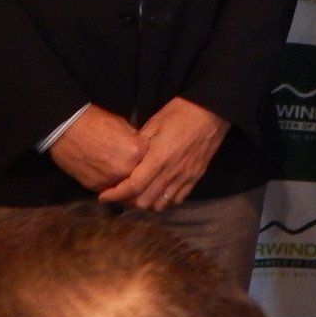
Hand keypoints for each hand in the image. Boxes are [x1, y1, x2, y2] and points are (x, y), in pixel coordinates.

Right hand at [49, 106, 146, 192]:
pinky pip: (110, 191)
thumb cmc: (95, 122)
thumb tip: (140, 150)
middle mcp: (127, 169)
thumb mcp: (123, 125)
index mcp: (137, 151)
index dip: (148, 159)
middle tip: (140, 175)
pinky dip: (112, 188)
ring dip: (127, 186)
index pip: (152, 160)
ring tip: (126, 181)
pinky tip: (110, 180)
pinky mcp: (97, 187)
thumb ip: (134, 141)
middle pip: (141, 178)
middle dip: (140, 176)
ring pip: (126, 190)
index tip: (146, 159)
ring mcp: (111, 180)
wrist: (67, 130)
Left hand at [99, 98, 228, 210]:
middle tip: (121, 193)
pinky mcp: (195, 177)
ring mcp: (184, 177)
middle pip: (144, 201)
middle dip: (128, 201)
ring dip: (147, 203)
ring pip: (161, 204)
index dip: (115, 195)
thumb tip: (126, 157)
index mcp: (157, 158)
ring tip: (140, 194)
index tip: (103, 196)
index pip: (132, 186)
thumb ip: (139, 144)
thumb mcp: (154, 123)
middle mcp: (170, 173)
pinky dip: (165, 200)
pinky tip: (159, 192)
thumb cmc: (180, 113)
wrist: (212, 112)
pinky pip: (177, 199)